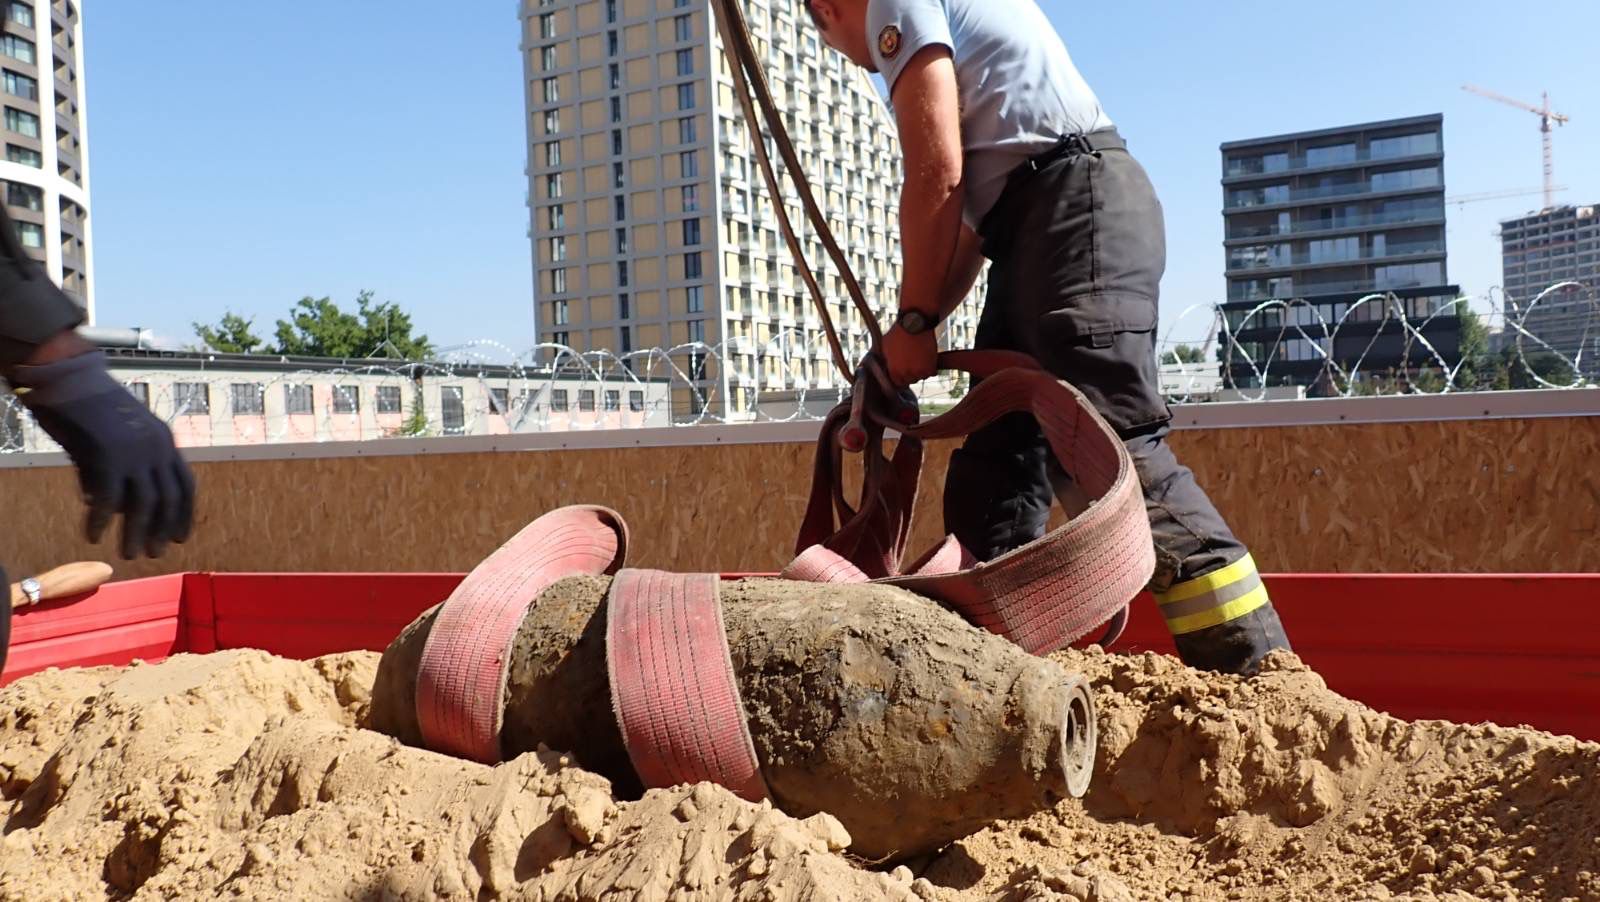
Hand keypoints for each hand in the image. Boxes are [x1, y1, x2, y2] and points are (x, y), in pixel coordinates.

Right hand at [9, 349, 194, 558]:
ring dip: (135, 533)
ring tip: (129, 554)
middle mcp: (157, 447)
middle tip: (154, 554)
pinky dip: (100, 520)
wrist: (66, 374)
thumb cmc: (84, 404)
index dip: (183, 514)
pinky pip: (108, 498)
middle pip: (168, 500)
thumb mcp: (112, 437)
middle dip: (161, 530)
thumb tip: (105, 506)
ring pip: (143, 505)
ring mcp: (135, 452)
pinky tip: (92, 535)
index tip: (179, 537)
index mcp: (164, 439)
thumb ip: (115, 470)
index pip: (185, 484)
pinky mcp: (109, 456)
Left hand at [882, 323, 938, 387]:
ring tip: (921, 359)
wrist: (914, 323)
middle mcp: (906, 374)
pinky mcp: (930, 367)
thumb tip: (887, 363)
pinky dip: (931, 368)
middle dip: (911, 374)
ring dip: (922, 371)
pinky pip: (932, 373)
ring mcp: (919, 372)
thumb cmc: (898, 332)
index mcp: (894, 370)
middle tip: (913, 364)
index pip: (898, 383)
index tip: (904, 372)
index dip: (901, 377)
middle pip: (910, 380)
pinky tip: (928, 359)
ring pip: (921, 377)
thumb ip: (887, 359)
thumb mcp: (885, 346)